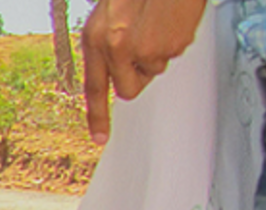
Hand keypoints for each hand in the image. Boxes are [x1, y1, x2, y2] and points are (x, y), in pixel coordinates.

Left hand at [82, 0, 207, 143]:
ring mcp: (145, 49)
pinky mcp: (170, 46)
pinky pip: (173, 56)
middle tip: (142, 51)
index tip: (100, 138)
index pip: (93, 87)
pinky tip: (168, 22)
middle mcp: (116, 48)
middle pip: (128, 89)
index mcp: (95, 39)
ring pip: (153, 71)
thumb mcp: (109, 15)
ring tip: (156, 25)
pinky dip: (172, 42)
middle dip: (136, 78)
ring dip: (156, 54)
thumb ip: (107, 45)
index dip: (97, 115)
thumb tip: (115, 74)